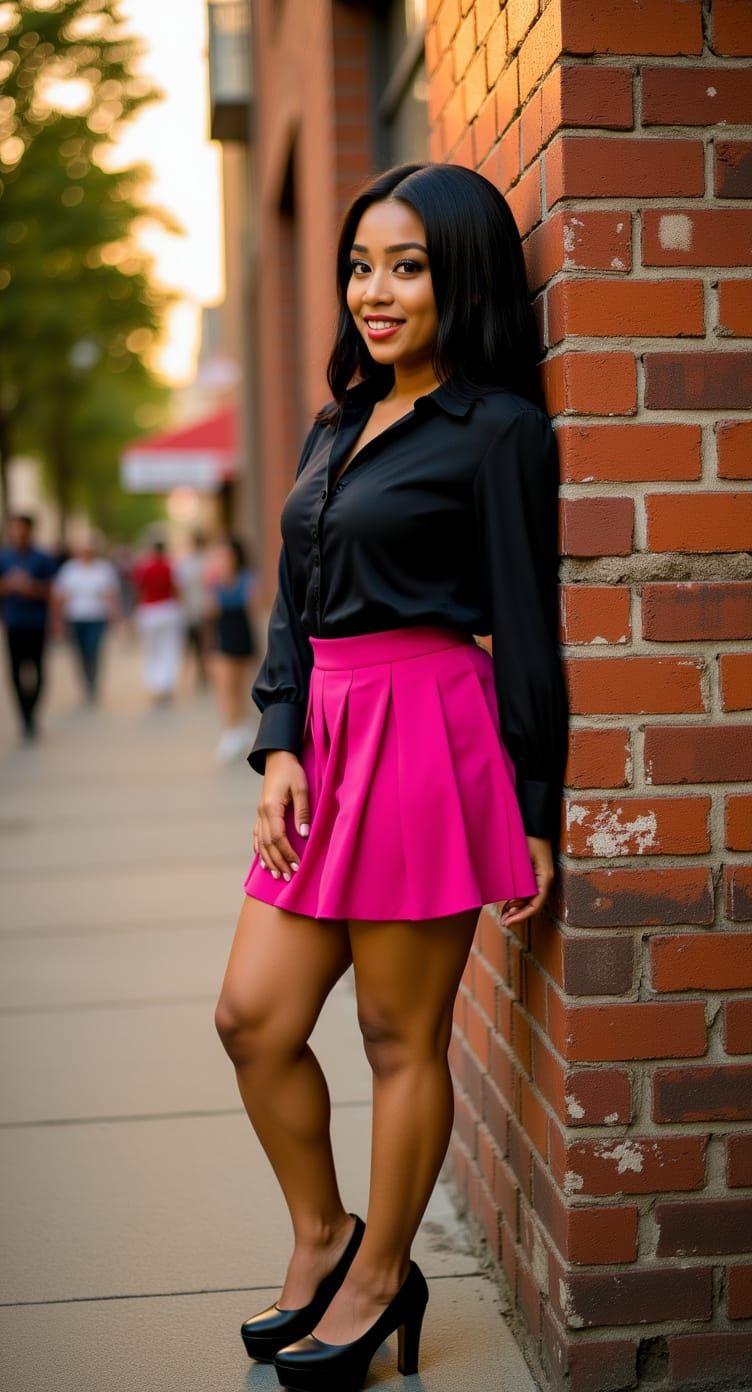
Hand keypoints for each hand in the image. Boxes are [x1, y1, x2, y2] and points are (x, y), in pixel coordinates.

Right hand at [254, 750, 309, 880]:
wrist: (277, 757)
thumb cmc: (292, 770)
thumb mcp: (301, 787)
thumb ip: (302, 811)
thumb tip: (304, 834)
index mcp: (271, 808)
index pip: (278, 837)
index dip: (287, 853)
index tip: (297, 866)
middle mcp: (262, 813)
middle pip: (267, 844)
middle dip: (278, 862)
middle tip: (287, 877)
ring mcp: (259, 813)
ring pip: (260, 842)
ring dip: (268, 860)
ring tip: (275, 874)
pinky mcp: (260, 812)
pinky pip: (256, 835)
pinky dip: (259, 849)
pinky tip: (261, 859)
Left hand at [499, 836, 554, 926]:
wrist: (532, 822)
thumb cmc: (527, 838)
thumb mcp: (522, 859)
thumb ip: (518, 878)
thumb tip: (511, 899)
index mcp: (544, 878)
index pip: (536, 905)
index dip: (522, 916)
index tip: (508, 921)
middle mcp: (544, 880)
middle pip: (533, 905)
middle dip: (518, 915)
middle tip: (503, 921)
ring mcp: (539, 877)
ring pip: (530, 900)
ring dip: (517, 908)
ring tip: (503, 914)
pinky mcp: (533, 874)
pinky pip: (528, 892)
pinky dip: (518, 899)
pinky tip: (507, 903)